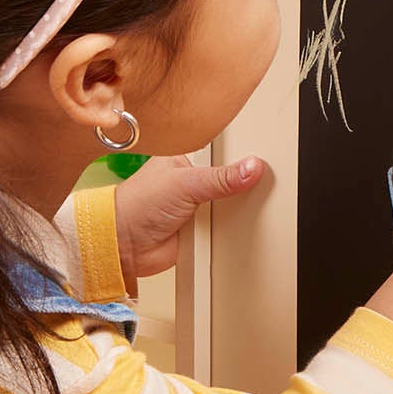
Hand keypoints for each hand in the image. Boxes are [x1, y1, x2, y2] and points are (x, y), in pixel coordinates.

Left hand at [111, 153, 265, 281]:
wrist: (124, 245)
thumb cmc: (137, 205)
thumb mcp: (185, 183)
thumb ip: (221, 177)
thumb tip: (252, 167)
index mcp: (188, 157)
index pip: (223, 148)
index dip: (243, 151)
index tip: (266, 154)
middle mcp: (195, 179)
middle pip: (232, 176)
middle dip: (245, 180)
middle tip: (268, 178)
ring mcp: (201, 204)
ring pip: (232, 202)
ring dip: (240, 206)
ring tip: (260, 201)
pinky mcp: (205, 228)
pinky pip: (228, 226)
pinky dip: (235, 227)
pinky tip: (246, 223)